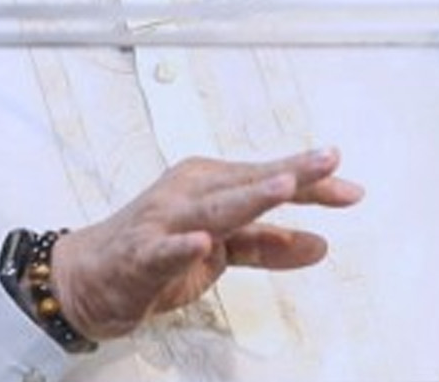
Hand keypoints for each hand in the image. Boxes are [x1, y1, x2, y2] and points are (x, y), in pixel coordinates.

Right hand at [51, 147, 364, 340]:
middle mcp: (190, 192)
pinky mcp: (139, 254)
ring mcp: (163, 221)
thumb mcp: (223, 250)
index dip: (313, 185)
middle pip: (248, 184)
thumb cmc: (156, 250)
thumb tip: (321, 244)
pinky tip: (201, 243)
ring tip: (285, 186)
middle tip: (329, 162)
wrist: (87, 277)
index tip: (352, 189)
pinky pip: (162, 250)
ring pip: (214, 208)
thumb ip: (269, 245)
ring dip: (250, 196)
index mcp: (212, 183)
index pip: (270, 180)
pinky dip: (181, 246)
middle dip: (291, 174)